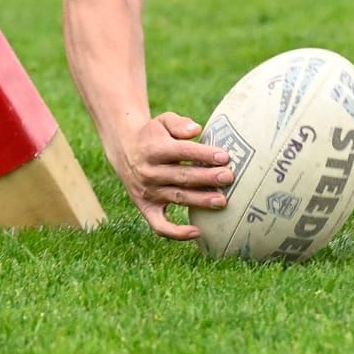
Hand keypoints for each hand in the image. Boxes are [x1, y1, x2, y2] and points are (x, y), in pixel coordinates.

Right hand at [117, 111, 235, 240]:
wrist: (125, 150)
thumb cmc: (153, 134)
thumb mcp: (163, 121)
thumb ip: (179, 123)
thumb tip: (196, 130)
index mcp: (154, 149)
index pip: (182, 152)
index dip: (203, 154)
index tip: (225, 156)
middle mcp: (149, 172)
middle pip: (182, 176)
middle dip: (207, 177)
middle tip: (229, 177)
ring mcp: (147, 192)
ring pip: (177, 198)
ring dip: (200, 200)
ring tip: (222, 200)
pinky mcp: (146, 208)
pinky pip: (160, 225)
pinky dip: (176, 233)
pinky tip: (197, 232)